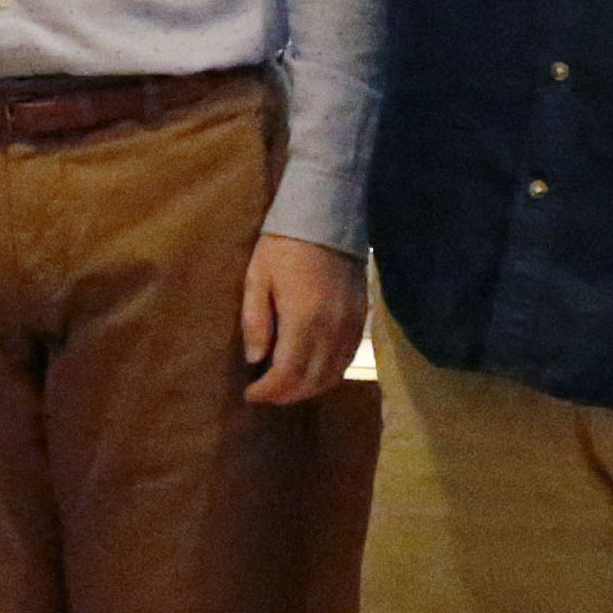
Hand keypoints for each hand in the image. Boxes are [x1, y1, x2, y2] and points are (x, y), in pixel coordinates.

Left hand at [239, 232, 360, 406]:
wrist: (327, 218)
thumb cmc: (284, 246)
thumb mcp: (257, 278)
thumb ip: (255, 322)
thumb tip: (254, 360)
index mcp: (303, 319)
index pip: (287, 373)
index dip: (268, 391)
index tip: (251, 393)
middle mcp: (331, 329)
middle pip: (311, 381)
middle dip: (285, 395)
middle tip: (265, 394)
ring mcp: (350, 326)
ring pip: (332, 376)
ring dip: (308, 389)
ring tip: (285, 388)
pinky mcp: (361, 320)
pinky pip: (347, 360)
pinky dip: (329, 374)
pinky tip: (312, 373)